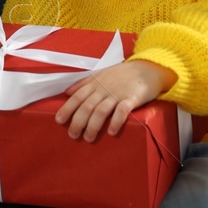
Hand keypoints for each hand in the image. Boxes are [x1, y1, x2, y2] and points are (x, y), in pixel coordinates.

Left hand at [55, 59, 173, 140]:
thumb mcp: (101, 74)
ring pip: (101, 111)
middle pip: (87, 106)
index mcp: (95, 83)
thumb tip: (67, 92)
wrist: (147, 68)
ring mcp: (118, 93)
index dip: (67, 108)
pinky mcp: (132, 99)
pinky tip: (111, 132)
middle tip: (73, 135)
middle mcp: (104, 89)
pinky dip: (115, 122)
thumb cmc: (122, 74)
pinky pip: (122, 111)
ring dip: (93, 126)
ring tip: (88, 138)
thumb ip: (84, 83)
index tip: (59, 121)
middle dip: (78, 122)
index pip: (77, 96)